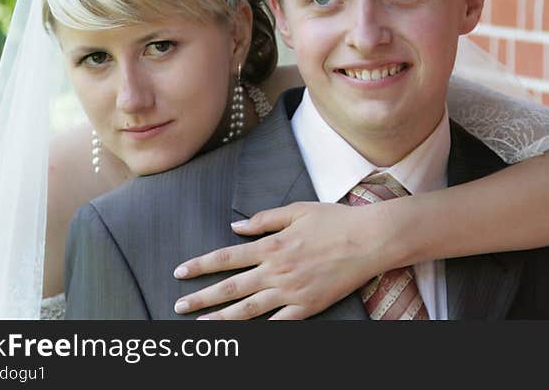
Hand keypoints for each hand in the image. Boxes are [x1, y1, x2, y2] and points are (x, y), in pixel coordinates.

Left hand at [172, 201, 391, 319]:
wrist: (369, 240)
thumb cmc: (336, 221)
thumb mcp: (297, 210)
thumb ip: (265, 219)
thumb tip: (236, 226)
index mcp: (272, 245)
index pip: (226, 257)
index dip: (201, 265)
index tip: (180, 271)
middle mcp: (277, 271)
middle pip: (231, 287)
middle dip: (201, 298)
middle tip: (179, 305)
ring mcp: (291, 292)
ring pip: (248, 310)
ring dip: (221, 319)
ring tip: (199, 327)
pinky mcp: (307, 307)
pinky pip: (278, 324)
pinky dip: (260, 332)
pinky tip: (244, 337)